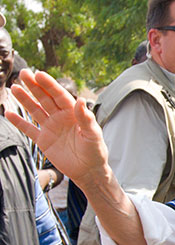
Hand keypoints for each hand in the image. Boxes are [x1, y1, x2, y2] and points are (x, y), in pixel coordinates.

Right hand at [5, 69, 110, 185]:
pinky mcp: (43, 140)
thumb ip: (86, 119)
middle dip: (35, 86)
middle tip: (24, 73)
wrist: (89, 171)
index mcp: (73, 114)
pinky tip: (8, 113)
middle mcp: (61, 118)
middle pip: (45, 98)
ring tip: (14, 88)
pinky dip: (18, 122)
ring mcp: (51, 128)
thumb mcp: (93, 135)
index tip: (39, 74)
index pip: (60, 95)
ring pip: (35, 110)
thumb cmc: (95, 152)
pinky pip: (28, 129)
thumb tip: (80, 100)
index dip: (49, 85)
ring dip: (25, 99)